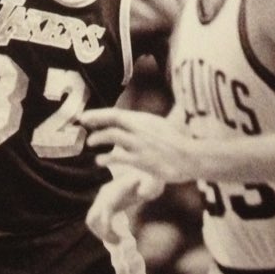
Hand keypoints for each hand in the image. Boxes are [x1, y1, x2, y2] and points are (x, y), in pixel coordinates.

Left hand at [80, 108, 194, 183]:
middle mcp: (141, 128)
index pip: (117, 113)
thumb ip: (147, 126)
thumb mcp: (163, 127)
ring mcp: (140, 144)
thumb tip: (136, 123)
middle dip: (95, 120)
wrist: (192, 156)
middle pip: (112, 120)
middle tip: (82, 123)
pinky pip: (119, 157)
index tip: (85, 116)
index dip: (99, 114)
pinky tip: (100, 160)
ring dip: (98, 138)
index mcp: (145, 120)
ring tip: (90, 143)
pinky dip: (106, 157)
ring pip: (113, 136)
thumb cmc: (180, 143)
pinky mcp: (142, 159)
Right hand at [86, 169, 163, 243]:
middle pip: (92, 217)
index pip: (103, 211)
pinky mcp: (108, 204)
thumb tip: (142, 193)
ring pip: (92, 220)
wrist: (148, 173)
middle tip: (118, 242)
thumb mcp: (153, 182)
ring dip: (101, 233)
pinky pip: (98, 220)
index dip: (107, 229)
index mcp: (114, 190)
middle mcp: (105, 194)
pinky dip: (104, 231)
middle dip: (101, 233)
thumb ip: (148, 187)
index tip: (120, 240)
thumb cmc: (152, 178)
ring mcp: (104, 199)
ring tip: (118, 241)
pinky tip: (119, 236)